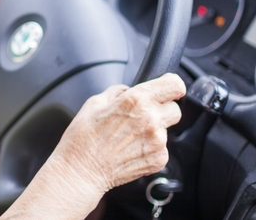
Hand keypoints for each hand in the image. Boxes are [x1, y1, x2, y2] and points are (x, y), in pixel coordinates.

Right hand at [49, 73, 185, 195]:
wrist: (81, 171)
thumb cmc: (83, 138)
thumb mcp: (94, 103)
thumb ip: (118, 92)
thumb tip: (128, 91)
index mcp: (136, 101)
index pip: (174, 85)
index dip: (171, 84)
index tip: (166, 88)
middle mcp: (151, 120)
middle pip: (175, 108)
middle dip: (161, 109)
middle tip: (141, 115)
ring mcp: (158, 142)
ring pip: (167, 129)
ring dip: (154, 129)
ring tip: (129, 136)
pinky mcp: (159, 159)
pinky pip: (162, 147)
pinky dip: (150, 147)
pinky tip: (130, 149)